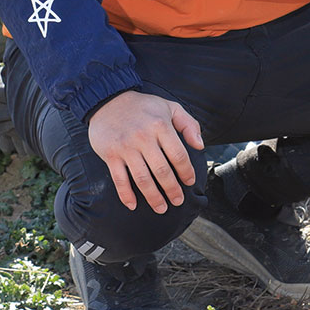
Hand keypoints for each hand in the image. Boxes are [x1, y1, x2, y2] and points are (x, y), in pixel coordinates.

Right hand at [87, 90, 204, 212]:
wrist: (108, 100)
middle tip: (178, 201)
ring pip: (142, 178)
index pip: (178, 155)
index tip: (190, 182)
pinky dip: (126, 194)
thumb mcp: (171, 107)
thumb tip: (200, 146)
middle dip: (172, 189)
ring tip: (161, 208)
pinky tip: (133, 205)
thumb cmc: (144, 106)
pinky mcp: (110, 155)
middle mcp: (144, 138)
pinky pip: (119, 179)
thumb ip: (189, 124)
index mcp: (161, 126)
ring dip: (153, 197)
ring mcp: (125, 148)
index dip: (186, 171)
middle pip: (162, 170)